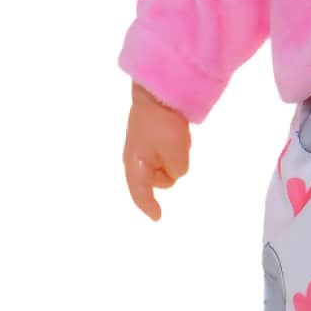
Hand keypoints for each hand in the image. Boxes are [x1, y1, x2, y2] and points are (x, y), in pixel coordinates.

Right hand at [123, 82, 191, 218]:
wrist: (155, 93)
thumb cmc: (163, 125)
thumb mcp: (176, 154)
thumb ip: (176, 171)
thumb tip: (174, 171)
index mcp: (135, 166)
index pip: (140, 194)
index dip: (148, 206)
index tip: (158, 217)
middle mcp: (134, 160)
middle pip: (159, 180)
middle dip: (170, 172)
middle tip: (175, 147)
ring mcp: (140, 149)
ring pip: (166, 166)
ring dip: (174, 157)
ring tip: (176, 137)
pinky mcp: (148, 139)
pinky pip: (167, 152)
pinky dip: (174, 148)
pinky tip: (176, 133)